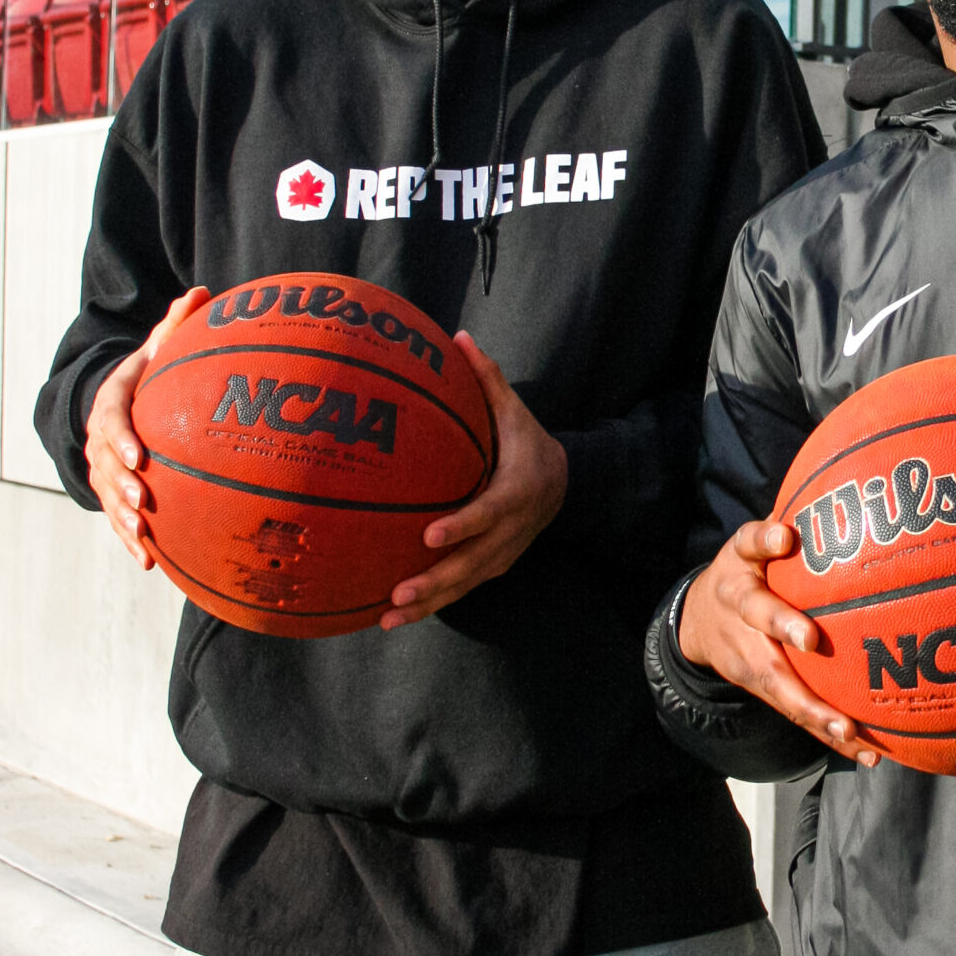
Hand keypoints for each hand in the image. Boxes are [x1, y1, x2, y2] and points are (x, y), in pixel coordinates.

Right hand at [85, 287, 211, 565]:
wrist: (117, 401)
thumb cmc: (149, 374)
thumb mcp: (158, 349)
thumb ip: (177, 326)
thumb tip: (201, 292)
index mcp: (111, 403)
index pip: (111, 420)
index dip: (122, 440)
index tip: (140, 456)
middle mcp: (100, 440)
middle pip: (105, 466)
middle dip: (122, 486)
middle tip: (144, 502)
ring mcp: (103, 469)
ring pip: (107, 497)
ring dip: (123, 519)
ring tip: (143, 536)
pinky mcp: (112, 493)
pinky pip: (116, 520)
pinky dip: (129, 542)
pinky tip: (149, 563)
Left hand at [381, 336, 567, 627]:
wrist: (567, 484)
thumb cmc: (528, 442)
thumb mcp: (515, 411)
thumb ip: (487, 379)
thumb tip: (458, 338)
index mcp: (517, 491)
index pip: (490, 513)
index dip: (463, 526)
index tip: (429, 535)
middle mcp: (512, 530)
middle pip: (474, 563)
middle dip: (436, 581)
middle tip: (399, 593)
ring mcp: (504, 553)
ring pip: (465, 584)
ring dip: (428, 603)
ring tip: (388, 617)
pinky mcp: (494, 566)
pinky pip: (462, 587)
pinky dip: (433, 604)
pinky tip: (395, 615)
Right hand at [679, 519, 881, 766]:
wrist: (697, 621)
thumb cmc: (746, 571)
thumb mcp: (753, 541)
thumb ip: (784, 524)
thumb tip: (841, 491)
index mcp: (740, 567)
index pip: (750, 546)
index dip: (765, 541)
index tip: (784, 537)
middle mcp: (739, 611)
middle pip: (758, 620)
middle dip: (784, 632)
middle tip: (812, 641)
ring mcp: (746, 655)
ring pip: (778, 685)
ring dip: (813, 709)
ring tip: (849, 731)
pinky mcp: (760, 687)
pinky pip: (796, 710)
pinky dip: (829, 733)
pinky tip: (868, 751)